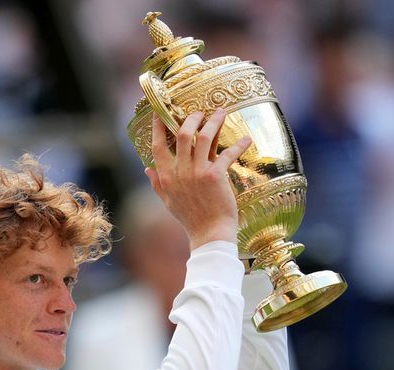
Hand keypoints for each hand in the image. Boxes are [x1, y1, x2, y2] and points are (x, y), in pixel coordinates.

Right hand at [145, 109, 251, 249]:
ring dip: (213, 122)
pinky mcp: (215, 176)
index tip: (160, 112)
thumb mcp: (168, 201)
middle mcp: (179, 171)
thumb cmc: (191, 219)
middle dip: (191, 118)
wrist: (209, 233)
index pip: (157, 145)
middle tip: (200, 112)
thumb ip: (158, 183)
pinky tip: (247, 140)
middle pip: (181, 134)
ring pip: (203, 137)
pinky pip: (227, 154)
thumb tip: (147, 168)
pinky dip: (239, 145)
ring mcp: (197, 173)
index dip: (158, 126)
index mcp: (166, 176)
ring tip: (221, 113)